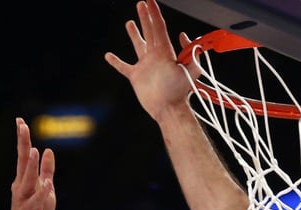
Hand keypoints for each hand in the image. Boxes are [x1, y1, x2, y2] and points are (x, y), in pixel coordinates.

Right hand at [9, 117, 55, 209]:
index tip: (20, 121)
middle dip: (22, 143)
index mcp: (24, 178)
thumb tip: (48, 150)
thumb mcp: (45, 187)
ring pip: (27, 178)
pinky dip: (42, 191)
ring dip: (30, 165)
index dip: (22, 138)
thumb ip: (47, 170)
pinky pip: (36, 199)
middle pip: (22, 161)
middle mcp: (21, 185)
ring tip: (33, 150)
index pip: (22, 155)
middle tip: (21, 125)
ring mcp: (24, 197)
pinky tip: (47, 183)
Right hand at [104, 0, 200, 120]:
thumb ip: (192, 55)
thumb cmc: (179, 92)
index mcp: (165, 51)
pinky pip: (124, 67)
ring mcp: (145, 66)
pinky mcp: (136, 77)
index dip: (154, 13)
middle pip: (149, 31)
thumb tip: (184, 37)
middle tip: (142, 3)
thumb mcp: (190, 71)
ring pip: (138, 45)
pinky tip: (109, 55)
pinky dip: (116, 62)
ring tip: (129, 23)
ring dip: (134, 34)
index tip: (151, 1)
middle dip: (146, 16)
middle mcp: (155, 56)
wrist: (168, 109)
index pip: (159, 27)